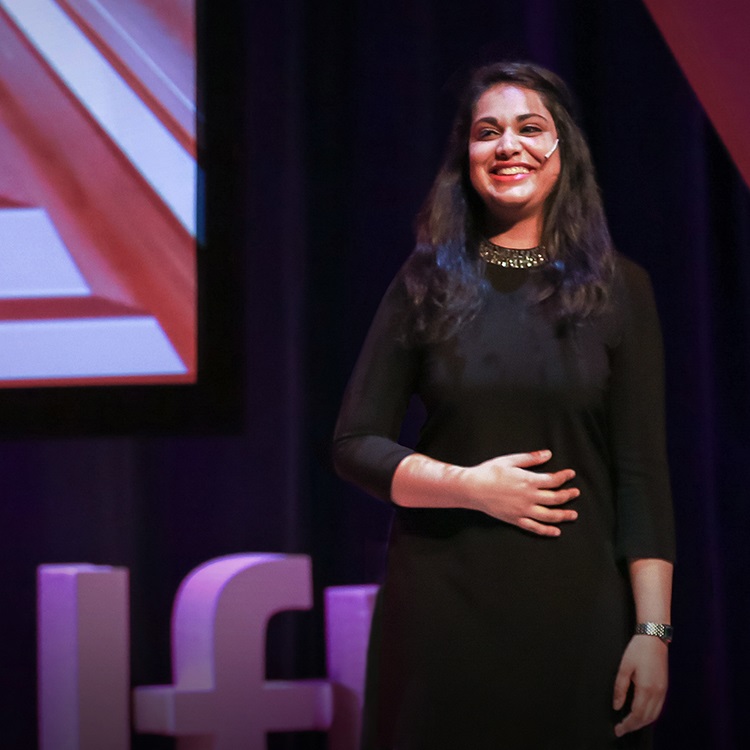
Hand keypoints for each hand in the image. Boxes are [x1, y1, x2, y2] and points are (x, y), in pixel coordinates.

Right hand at [463, 449, 578, 535]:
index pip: (553, 480)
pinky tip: (556, 532)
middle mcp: (529, 497)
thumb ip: (530, 458)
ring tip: (573, 515)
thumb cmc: (489, 472)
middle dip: (568, 495)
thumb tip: (548, 454)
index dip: (565, 477)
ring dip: (564, 515)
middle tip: (576, 493)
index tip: (571, 474)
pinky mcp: (515, 519)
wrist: (472, 488)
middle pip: (555, 498)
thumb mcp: (510, 460)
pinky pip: (534, 527)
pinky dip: (546, 531)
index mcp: (528, 481)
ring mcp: (523, 510)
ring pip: (549, 515)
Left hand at [613, 635, 667, 736]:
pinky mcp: (664, 688)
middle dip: (634, 727)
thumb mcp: (623, 667)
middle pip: (646, 719)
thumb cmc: (637, 650)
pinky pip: (658, 708)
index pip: (636, 715)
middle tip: (622, 730)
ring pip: (654, 716)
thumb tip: (616, 705)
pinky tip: (642, 715)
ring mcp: (663, 691)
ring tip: (630, 724)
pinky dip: (649, 716)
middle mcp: (657, 693)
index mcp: (646, 689)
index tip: (618, 729)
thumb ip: (619, 688)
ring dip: (642, 723)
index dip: (627, 725)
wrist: (654, 638)